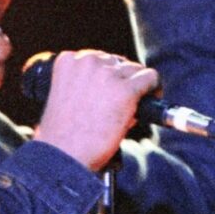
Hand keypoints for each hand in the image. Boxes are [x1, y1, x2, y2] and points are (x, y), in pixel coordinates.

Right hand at [33, 50, 158, 170]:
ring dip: (136, 84)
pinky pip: (150, 78)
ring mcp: (107, 74)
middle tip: (121, 102)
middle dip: (121, 79)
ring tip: (135, 104)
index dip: (105, 75)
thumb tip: (111, 87)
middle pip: (117, 62)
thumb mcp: (63, 98)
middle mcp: (88, 62)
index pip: (96, 58)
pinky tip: (151, 99)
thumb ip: (81, 85)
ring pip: (135, 69)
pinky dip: (153, 88)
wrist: (63, 155)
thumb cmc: (61, 135)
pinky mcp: (125, 90)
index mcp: (68, 61)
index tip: (109, 89)